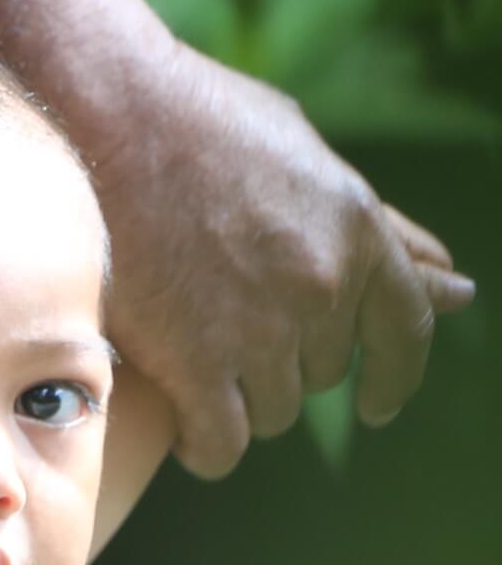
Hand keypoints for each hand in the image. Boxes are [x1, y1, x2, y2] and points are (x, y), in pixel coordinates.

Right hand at [90, 43, 476, 477]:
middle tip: (221, 334)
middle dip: (281, 364)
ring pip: (273, 411)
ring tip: (193, 372)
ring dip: (239, 403)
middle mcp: (321, 284)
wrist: (106, 118)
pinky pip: (222, 443)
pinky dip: (207, 447)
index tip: (375, 403)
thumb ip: (375, 232)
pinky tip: (186, 428)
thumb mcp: (304, 161)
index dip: (394, 376)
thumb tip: (458, 286)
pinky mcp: (194, 361)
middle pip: (320, 373)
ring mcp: (259, 327)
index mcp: (357, 230)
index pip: (404, 328)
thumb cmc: (197, 125)